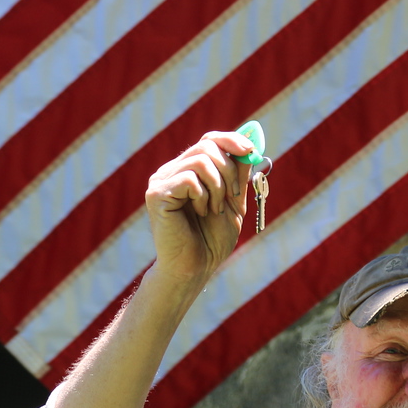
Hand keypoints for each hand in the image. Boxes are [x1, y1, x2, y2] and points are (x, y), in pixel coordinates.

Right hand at [145, 131, 253, 283]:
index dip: (231, 140)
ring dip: (218, 186)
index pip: (209, 141)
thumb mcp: (233, 203)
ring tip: (215, 209)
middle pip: (206, 146)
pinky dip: (203, 196)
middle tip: (234, 195)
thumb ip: (239, 176)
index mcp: (188, 171)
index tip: (251, 150)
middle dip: (230, 170)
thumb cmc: (212, 240)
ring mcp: (161, 181)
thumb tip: (249, 149)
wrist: (195, 267)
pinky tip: (201, 213)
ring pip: (200, 160)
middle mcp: (171, 171)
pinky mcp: (156, 193)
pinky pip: (189, 178)